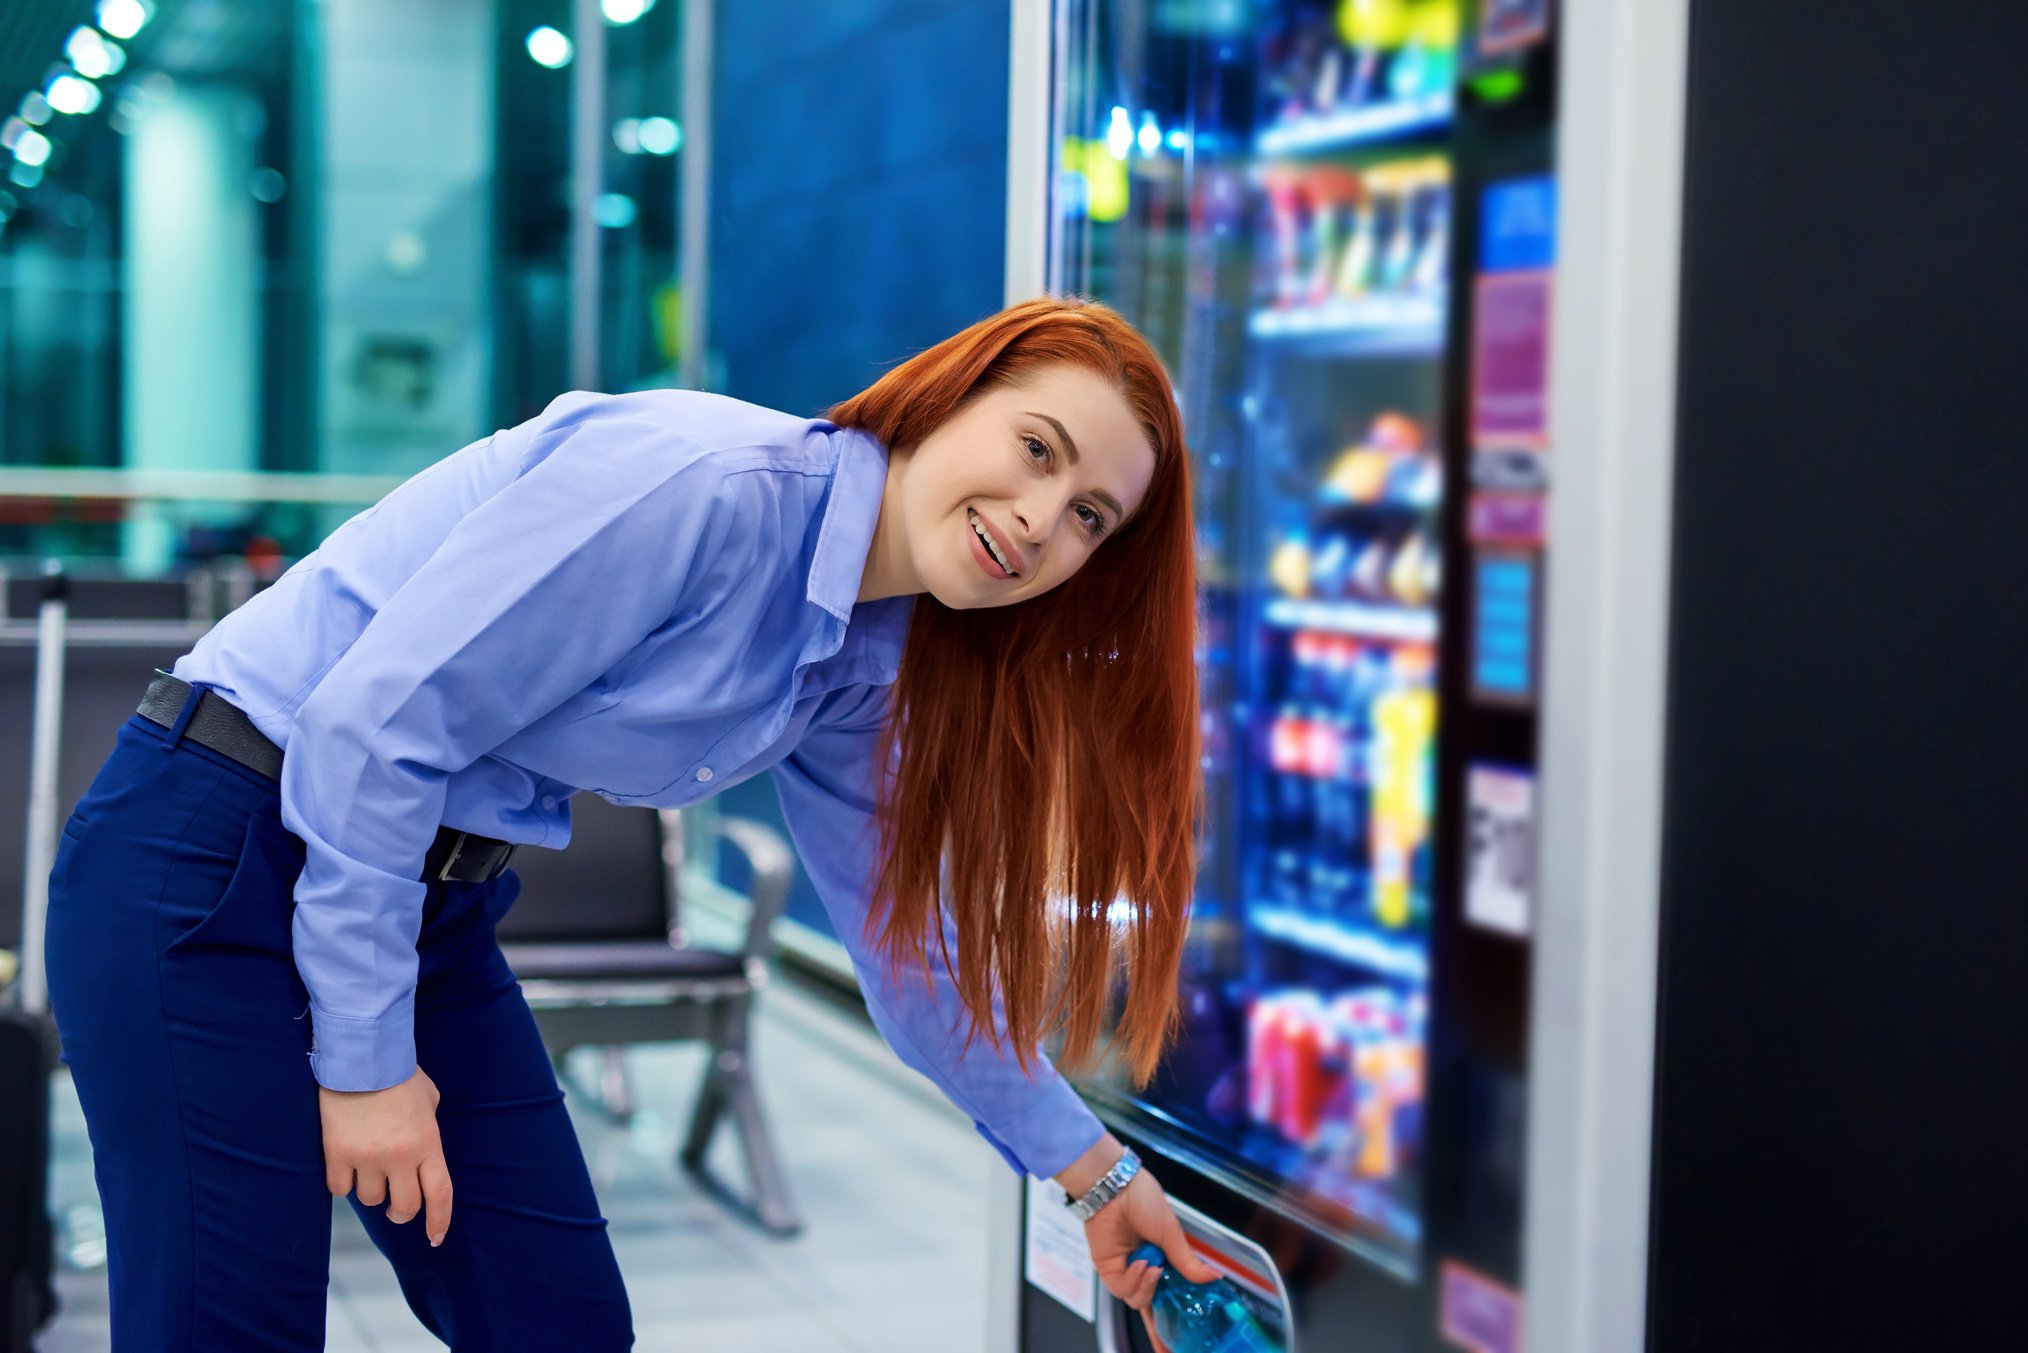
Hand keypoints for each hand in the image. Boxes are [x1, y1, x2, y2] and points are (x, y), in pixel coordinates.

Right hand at [319, 1066, 453, 1246]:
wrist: (361, 1057)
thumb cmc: (399, 1074)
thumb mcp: (429, 1099)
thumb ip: (428, 1129)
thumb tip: (422, 1147)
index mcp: (427, 1142)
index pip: (439, 1194)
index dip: (439, 1221)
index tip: (435, 1238)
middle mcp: (399, 1156)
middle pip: (404, 1207)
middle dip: (402, 1211)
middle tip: (397, 1206)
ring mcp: (366, 1157)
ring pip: (370, 1199)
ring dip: (372, 1190)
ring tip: (370, 1167)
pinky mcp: (336, 1154)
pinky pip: (340, 1188)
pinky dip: (344, 1182)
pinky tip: (346, 1164)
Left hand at [1060, 1135, 1218, 1352]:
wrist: (1115, 1188)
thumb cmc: (1142, 1199)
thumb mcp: (1172, 1232)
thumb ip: (1188, 1261)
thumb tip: (1214, 1277)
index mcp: (1163, 1259)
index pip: (1169, 1296)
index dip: (1174, 1321)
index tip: (1178, 1346)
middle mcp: (1145, 1269)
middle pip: (1153, 1308)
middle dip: (1161, 1329)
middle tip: (1170, 1344)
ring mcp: (1127, 1271)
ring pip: (1139, 1301)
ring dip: (1148, 1287)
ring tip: (1153, 1266)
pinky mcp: (1109, 1270)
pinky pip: (1125, 1289)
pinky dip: (1135, 1280)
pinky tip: (1141, 1264)